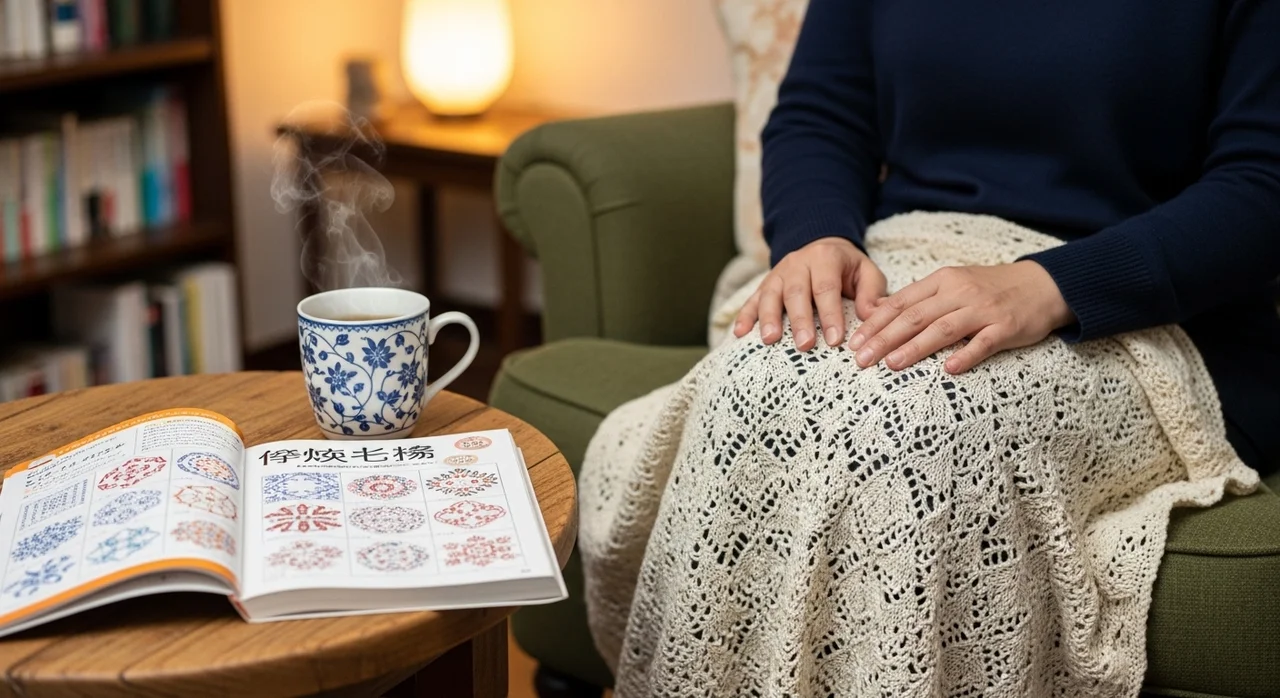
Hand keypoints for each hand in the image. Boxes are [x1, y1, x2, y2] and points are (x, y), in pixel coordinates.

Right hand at [734, 237, 886, 349]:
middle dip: (799, 320)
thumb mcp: (867, 272)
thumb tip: (871, 317)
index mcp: (825, 258)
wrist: (821, 247)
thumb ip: (872, 293)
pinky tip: (740, 333)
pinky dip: (745, 316)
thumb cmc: (847, 268)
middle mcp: (798, 263)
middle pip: (796, 292)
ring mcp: (778, 273)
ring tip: (770, 340)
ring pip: (770, 294)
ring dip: (769, 318)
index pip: (826, 288)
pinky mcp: (764, 284)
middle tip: (804, 345)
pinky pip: (751, 299)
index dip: (830, 314)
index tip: (835, 340)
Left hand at [848, 261, 1073, 373]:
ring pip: (943, 329)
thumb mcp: (951, 283)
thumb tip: (877, 309)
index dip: (875, 323)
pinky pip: (983, 343)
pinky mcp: (1005, 327)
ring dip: (915, 348)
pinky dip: (965, 356)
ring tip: (892, 365)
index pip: (901, 303)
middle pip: (915, 317)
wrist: (1042, 284)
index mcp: (942, 281)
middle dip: (884, 339)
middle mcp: (959, 292)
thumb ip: (918, 297)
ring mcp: (983, 310)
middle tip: (861, 359)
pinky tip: (948, 370)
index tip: (853, 342)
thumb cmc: (989, 288)